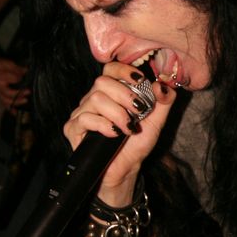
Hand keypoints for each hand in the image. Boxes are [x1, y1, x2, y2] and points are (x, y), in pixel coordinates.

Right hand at [0, 57, 28, 110]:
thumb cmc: (0, 66)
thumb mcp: (8, 64)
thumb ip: (17, 69)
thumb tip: (26, 71)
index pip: (11, 80)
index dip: (19, 79)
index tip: (24, 77)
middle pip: (8, 94)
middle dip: (19, 94)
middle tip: (28, 92)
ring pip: (6, 100)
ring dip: (16, 102)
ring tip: (25, 100)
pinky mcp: (1, 96)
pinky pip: (4, 104)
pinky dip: (10, 109)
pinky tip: (15, 113)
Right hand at [63, 61, 175, 196]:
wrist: (126, 168)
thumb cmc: (137, 143)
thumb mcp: (157, 120)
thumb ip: (164, 100)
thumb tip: (162, 83)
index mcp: (112, 92)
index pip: (110, 69)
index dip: (123, 70)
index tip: (140, 81)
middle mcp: (94, 99)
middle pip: (102, 82)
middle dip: (124, 95)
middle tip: (137, 111)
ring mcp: (81, 113)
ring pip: (95, 99)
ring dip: (117, 114)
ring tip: (127, 128)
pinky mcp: (73, 128)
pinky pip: (85, 118)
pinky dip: (103, 125)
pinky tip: (114, 134)